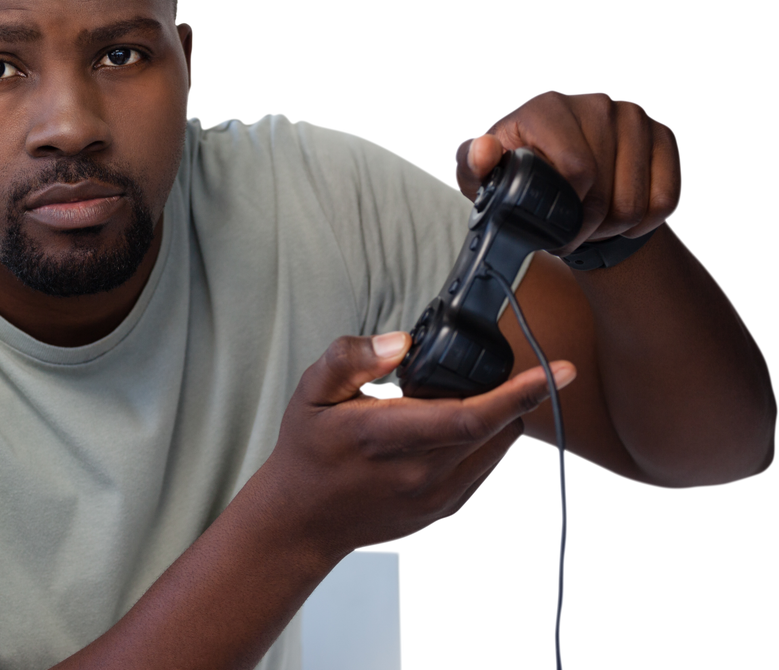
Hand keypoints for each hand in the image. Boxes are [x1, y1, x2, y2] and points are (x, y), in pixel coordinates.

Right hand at [264, 332, 574, 556]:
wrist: (302, 521)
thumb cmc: (307, 452)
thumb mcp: (312, 392)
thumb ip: (351, 359)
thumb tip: (402, 342)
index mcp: (387, 437)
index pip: (471, 415)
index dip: (521, 391)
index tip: (560, 370)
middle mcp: (421, 473)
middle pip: (498, 426)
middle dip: (508, 391)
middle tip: (485, 369)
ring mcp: (437, 497)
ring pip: (499, 447)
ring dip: (498, 417)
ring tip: (459, 399)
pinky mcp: (446, 510)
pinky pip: (487, 467)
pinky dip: (485, 441)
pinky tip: (451, 430)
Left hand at [452, 89, 683, 255]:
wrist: (564, 177)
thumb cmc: (517, 176)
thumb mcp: (483, 176)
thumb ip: (474, 163)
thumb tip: (486, 151)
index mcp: (547, 107)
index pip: (576, 170)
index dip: (565, 211)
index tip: (551, 228)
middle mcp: (594, 103)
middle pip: (606, 191)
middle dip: (587, 227)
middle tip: (570, 236)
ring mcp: (633, 116)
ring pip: (637, 200)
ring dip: (614, 229)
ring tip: (592, 229)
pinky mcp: (663, 134)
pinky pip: (667, 197)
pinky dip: (645, 223)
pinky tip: (623, 221)